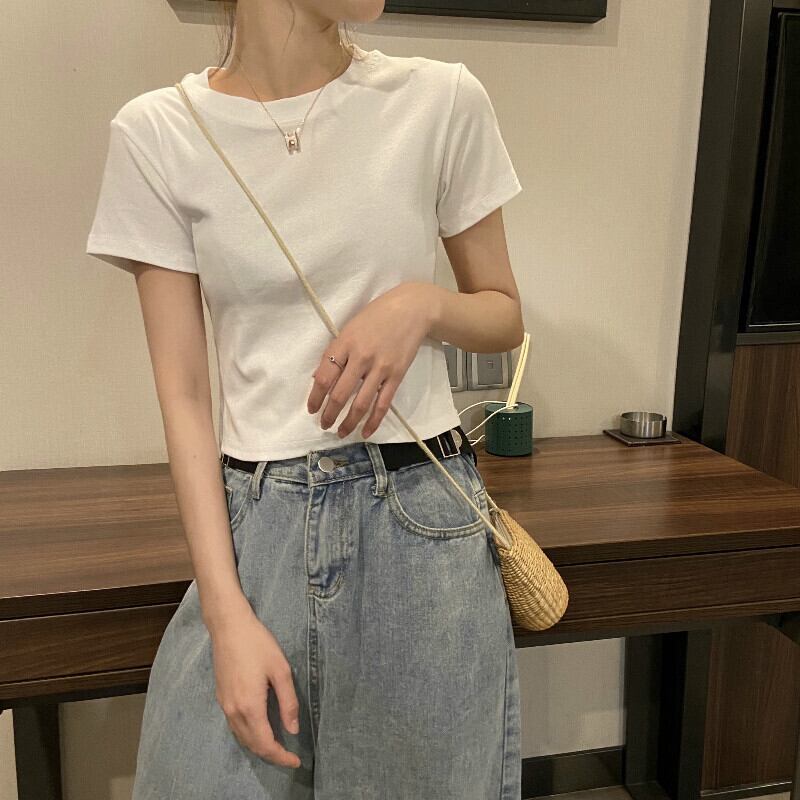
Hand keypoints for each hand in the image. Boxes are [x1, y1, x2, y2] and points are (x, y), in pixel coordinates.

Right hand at [211, 609, 301, 767]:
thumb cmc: (258, 644)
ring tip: (278, 746)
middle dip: (272, 755)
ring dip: (259, 747)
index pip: (266, 744)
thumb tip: (293, 729)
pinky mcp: (221, 697)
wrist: (229, 627)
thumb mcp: (281, 670)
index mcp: (250, 706)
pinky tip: (260, 729)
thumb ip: (288, 702)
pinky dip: (249, 735)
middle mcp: (233, 711)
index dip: (281, 757)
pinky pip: (235, 727)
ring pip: (242, 738)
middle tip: (290, 756)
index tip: (296, 761)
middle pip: (252, 745)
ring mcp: (224, 705)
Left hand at [307, 282, 438, 438]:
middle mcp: (361, 357)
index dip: (315, 397)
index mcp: (345, 343)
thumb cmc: (377, 315)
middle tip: (324, 425)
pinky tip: (365, 432)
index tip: (311, 409)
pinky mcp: (396, 375)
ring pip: (360, 403)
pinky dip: (373, 421)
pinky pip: (383, 404)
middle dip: (329, 414)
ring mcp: (380, 368)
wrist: (412, 309)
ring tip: (341, 433)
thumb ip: (336, 351)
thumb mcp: (350, 327)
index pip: (324, 376)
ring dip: (348, 422)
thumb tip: (320, 378)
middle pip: (340, 394)